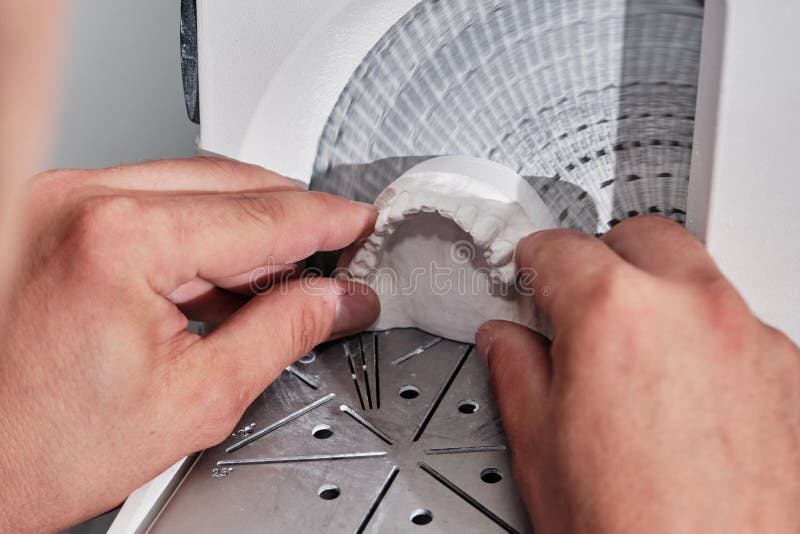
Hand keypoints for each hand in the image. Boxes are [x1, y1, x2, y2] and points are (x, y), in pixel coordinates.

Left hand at [0, 158, 378, 531]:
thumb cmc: (42, 449)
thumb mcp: (195, 399)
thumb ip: (282, 333)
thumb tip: (336, 300)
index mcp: (121, 240)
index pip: (262, 215)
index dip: (327, 222)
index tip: (360, 226)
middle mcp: (82, 201)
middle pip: (232, 184)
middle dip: (292, 221)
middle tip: (334, 257)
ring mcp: (59, 200)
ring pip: (194, 185)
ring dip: (248, 228)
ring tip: (281, 281)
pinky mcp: (52, 213)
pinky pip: (153, 200)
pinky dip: (200, 232)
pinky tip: (224, 276)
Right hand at [477, 216, 799, 532]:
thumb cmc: (633, 531)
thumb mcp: (538, 446)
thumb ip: (515, 370)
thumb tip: (507, 342)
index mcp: (616, 316)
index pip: (560, 249)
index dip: (532, 264)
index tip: (529, 276)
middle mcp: (694, 311)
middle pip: (641, 238)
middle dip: (603, 260)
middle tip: (578, 305)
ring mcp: (753, 340)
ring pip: (696, 279)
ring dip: (658, 298)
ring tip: (632, 360)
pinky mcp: (791, 375)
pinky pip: (739, 328)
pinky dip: (705, 341)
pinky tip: (683, 396)